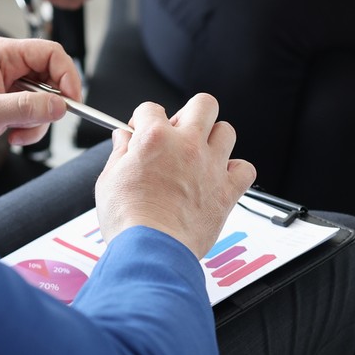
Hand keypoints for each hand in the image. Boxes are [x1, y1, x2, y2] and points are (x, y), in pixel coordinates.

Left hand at [0, 36, 79, 156]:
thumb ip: (24, 108)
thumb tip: (59, 107)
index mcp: (3, 54)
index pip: (50, 54)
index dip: (67, 75)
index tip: (71, 101)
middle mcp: (11, 66)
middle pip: (53, 78)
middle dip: (52, 105)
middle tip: (43, 122)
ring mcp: (12, 87)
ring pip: (48, 101)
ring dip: (40, 122)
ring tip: (18, 134)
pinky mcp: (12, 105)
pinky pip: (36, 115)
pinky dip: (32, 130)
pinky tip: (13, 137)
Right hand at [96, 93, 255, 258]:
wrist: (153, 250)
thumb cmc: (129, 220)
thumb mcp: (109, 179)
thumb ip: (120, 153)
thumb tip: (123, 137)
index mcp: (155, 138)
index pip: (150, 108)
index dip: (142, 119)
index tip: (140, 131)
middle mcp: (187, 146)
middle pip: (203, 104)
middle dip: (190, 112)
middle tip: (178, 132)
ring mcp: (211, 167)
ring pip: (227, 131)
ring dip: (214, 139)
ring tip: (200, 155)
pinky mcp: (227, 191)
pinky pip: (245, 169)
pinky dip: (236, 171)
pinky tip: (221, 178)